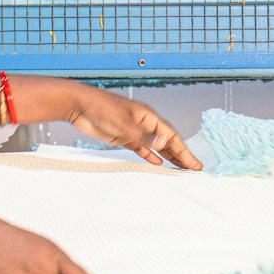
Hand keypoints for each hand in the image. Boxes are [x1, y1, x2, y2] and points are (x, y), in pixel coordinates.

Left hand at [66, 86, 200, 168]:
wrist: (79, 105)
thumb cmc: (101, 107)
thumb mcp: (123, 123)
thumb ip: (143, 136)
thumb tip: (163, 143)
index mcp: (148, 117)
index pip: (171, 136)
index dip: (184, 150)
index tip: (194, 163)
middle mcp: (144, 124)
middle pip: (167, 141)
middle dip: (181, 155)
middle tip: (194, 168)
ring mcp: (134, 131)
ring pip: (156, 145)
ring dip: (169, 156)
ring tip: (180, 167)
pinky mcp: (123, 137)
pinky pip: (142, 148)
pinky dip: (150, 155)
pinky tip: (157, 162)